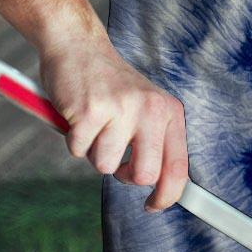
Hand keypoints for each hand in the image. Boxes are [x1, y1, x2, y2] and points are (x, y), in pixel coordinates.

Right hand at [39, 37, 187, 211]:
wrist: (78, 46)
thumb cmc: (110, 85)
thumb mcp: (145, 107)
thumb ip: (155, 141)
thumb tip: (161, 188)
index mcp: (169, 111)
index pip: (178, 166)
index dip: (168, 195)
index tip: (154, 205)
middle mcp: (150, 109)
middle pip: (144, 175)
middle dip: (124, 174)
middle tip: (114, 156)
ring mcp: (121, 109)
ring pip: (105, 165)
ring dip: (94, 151)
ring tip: (95, 124)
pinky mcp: (90, 111)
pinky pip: (78, 150)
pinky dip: (73, 139)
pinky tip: (78, 116)